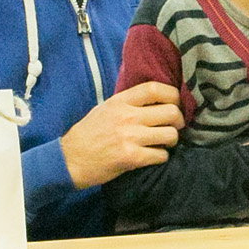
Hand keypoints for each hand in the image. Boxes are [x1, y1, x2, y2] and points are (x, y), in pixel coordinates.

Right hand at [60, 82, 182, 188]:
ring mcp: (130, 137)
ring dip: (171, 141)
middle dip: (178, 121)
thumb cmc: (89, 134)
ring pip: (170, 134)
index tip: (175, 103)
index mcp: (120, 101)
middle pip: (170, 111)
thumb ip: (128, 102)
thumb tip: (155, 99)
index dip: (173, 95)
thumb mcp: (105, 108)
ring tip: (164, 143)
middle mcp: (127, 116)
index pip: (155, 88)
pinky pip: (161, 155)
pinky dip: (161, 157)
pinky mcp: (131, 157)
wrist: (70, 160)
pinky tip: (153, 156)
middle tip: (174, 127)